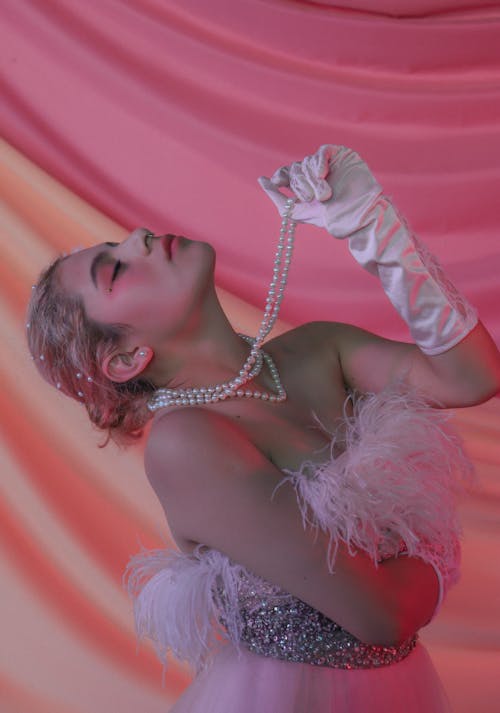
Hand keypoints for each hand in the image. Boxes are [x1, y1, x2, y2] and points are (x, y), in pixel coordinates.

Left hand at [258, 145, 382, 237]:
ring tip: (325, 195)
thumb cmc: (328, 218)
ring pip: (308, 162)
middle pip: (295, 169)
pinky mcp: (342, 155)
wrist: (354, 216)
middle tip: (311, 198)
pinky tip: (323, 174)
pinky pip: (322, 151)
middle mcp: (315, 173)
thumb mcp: (294, 211)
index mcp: (304, 186)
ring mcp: (329, 163)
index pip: (286, 173)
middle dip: (300, 184)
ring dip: (313, 180)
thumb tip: (261, 180)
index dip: (280, 176)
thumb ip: (276, 196)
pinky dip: (319, 162)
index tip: (277, 182)